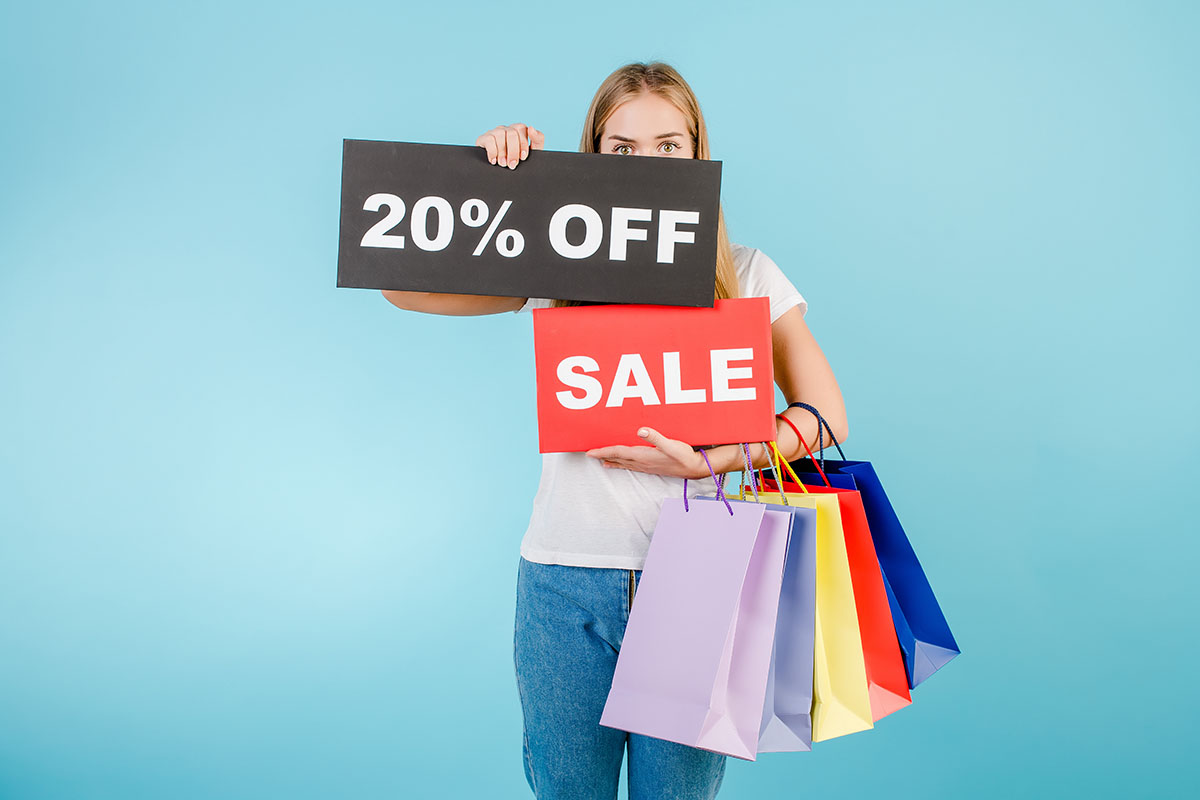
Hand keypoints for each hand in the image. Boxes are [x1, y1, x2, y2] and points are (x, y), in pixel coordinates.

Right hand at [475, 123, 544, 168]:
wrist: (500, 176)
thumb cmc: (517, 162)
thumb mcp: (531, 153)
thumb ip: (537, 141)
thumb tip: (531, 128)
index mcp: (518, 131)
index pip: (522, 129)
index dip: (523, 143)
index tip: (523, 157)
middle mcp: (506, 129)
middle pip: (512, 133)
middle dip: (513, 151)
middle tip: (512, 165)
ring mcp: (495, 132)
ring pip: (500, 134)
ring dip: (502, 152)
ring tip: (503, 164)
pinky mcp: (483, 138)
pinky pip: (489, 139)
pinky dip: (492, 151)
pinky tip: (494, 160)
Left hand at [586, 427, 708, 478]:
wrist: (694, 468)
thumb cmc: (683, 456)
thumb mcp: (672, 444)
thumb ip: (656, 437)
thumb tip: (641, 430)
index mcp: (643, 455)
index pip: (618, 452)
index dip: (603, 451)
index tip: (590, 452)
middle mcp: (641, 462)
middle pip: (617, 458)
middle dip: (602, 455)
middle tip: (588, 454)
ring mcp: (645, 466)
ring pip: (622, 462)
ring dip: (610, 460)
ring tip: (599, 460)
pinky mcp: (650, 467)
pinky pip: (630, 465)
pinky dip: (620, 464)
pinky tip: (617, 464)